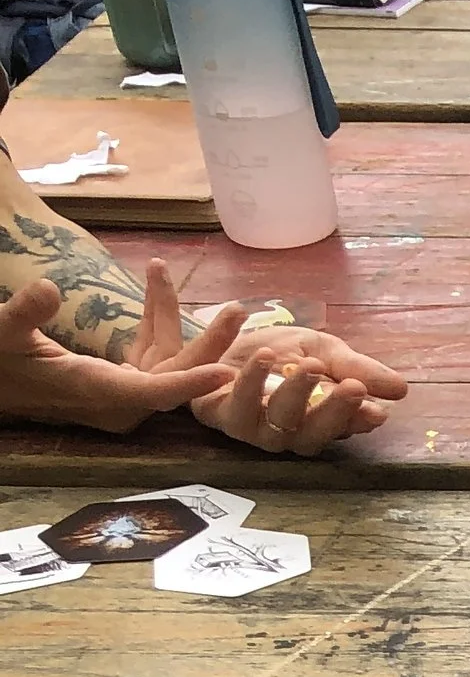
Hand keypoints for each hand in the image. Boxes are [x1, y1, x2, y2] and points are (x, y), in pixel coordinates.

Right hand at [0, 270, 244, 435]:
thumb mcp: (2, 330)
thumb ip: (24, 312)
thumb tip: (48, 288)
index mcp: (96, 392)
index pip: (154, 392)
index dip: (190, 383)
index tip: (227, 372)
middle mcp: (117, 399)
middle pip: (174, 376)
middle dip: (208, 343)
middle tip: (239, 311)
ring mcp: (121, 391)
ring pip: (166, 360)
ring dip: (179, 318)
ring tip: (186, 277)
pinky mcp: (119, 380)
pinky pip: (150, 352)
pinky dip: (156, 317)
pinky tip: (155, 277)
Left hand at [161, 291, 411, 456]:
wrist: (223, 339)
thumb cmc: (279, 351)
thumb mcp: (324, 351)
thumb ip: (357, 369)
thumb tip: (401, 389)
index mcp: (317, 423)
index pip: (344, 429)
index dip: (357, 420)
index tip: (375, 406)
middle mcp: (288, 435)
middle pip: (313, 435)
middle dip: (332, 410)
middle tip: (351, 385)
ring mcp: (254, 430)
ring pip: (276, 424)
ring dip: (290, 394)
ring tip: (301, 362)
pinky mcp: (219, 416)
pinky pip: (235, 406)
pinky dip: (246, 380)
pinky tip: (261, 355)